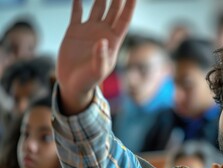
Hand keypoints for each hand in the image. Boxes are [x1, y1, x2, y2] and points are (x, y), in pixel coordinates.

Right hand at [57, 0, 135, 114]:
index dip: (129, 7)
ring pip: (97, 7)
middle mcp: (103, 33)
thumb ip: (101, 58)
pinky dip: (78, 3)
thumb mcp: (97, 71)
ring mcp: (89, 31)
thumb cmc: (88, 81)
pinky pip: (77, 13)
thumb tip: (102, 41)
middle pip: (113, 10)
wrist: (72, 84)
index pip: (124, 20)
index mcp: (113, 41)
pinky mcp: (74, 31)